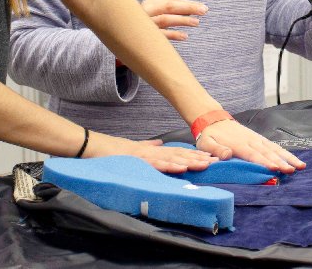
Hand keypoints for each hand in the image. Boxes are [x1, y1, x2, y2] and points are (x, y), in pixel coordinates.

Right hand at [89, 133, 217, 172]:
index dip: (195, 154)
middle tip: (217, 161)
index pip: (178, 152)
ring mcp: (146, 156)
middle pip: (180, 154)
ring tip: (205, 164)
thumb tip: (160, 144)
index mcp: (153, 151)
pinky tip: (181, 167)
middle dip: (198, 158)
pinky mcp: (138, 161)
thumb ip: (148, 147)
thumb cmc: (113, 151)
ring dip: (189, 161)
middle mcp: (153, 152)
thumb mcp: (134, 149)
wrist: (95, 146)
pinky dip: (169, 165)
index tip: (211, 157)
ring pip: (172, 158)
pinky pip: (156, 164)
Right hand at [141, 0, 206, 40]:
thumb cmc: (135, 25)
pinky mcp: (142, 37)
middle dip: (188, 7)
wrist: (116, 35)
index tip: (199, 6)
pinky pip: (160, 35)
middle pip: (170, 7)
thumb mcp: (148, 14)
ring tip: (197, 22)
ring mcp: (143, 25)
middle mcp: (145, 12)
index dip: (185, 3)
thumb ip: (164, 11)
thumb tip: (188, 10)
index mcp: (147, 4)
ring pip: (166, 20)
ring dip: (182, 20)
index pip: (169, 1)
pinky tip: (185, 36)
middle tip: (204, 10)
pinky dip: (173, 35)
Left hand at [196, 119, 304, 172]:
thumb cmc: (210, 136)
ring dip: (288, 158)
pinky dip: (285, 154)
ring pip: (274, 149)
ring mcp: (257, 139)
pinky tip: (295, 161)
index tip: (275, 168)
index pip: (253, 155)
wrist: (214, 120)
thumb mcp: (206, 143)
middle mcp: (250, 141)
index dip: (264, 162)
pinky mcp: (259, 139)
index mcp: (237, 144)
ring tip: (300, 166)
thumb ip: (216, 150)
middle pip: (267, 153)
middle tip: (292, 170)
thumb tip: (227, 155)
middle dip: (280, 162)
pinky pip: (274, 146)